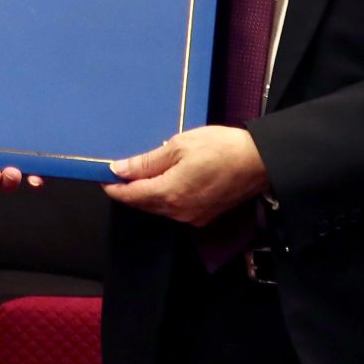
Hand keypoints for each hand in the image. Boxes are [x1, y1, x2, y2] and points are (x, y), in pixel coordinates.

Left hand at [103, 125, 267, 225]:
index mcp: (169, 194)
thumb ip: (147, 161)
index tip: (104, 177)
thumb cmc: (222, 148)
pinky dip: (166, 196)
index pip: (131, 195)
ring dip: (148, 193)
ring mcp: (193, 216)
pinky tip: (168, 180)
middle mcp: (179, 212)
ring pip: (160, 207)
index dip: (114, 187)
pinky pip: (176, 209)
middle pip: (144, 203)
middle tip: (120, 172)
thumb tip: (120, 169)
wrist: (259, 161)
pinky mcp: (205, 216)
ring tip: (143, 173)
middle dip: (130, 190)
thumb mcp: (179, 146)